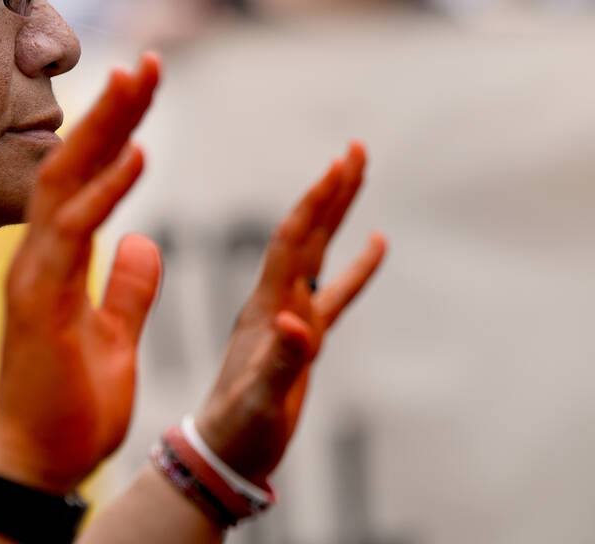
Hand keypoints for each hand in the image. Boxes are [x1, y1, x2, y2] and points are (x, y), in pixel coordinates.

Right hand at [0, 54, 162, 494]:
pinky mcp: (38, 302)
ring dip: (105, 129)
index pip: (85, 181)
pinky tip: (138, 154)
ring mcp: (34, 275)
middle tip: (148, 63)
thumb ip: (127, 288)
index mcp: (59, 262)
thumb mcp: (114, 337)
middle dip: (111, 112)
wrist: (37, 467)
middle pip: (72, 166)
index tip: (146, 92)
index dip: (114, 133)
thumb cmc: (70, 409)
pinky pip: (73, 234)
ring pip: (65, 182)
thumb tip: (143, 241)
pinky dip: (105, 191)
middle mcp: (39, 257)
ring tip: (140, 81)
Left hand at [195, 142, 386, 482]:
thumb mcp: (260, 398)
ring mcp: (289, 315)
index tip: (339, 165)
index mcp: (266, 307)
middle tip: (356, 149)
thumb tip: (298, 323)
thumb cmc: (239, 428)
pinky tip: (376, 241)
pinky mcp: (302, 337)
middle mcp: (276, 301)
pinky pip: (334, 292)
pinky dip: (356, 267)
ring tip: (358, 173)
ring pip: (319, 253)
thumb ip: (281, 361)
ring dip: (339, 214)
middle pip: (306, 233)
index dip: (316, 203)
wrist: (224, 451)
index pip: (292, 242)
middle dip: (331, 191)